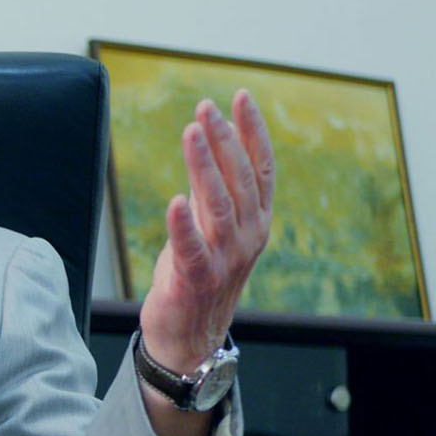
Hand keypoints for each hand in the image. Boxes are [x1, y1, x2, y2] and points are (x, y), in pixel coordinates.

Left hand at [138, 89, 274, 374]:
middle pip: (241, 179)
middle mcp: (248, 237)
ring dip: (205, 166)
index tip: (241, 97)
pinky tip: (174, 200)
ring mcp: (226, 260)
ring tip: (191, 133)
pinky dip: (183, 224)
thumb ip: (212, 193)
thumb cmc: (198, 277)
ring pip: (219, 205)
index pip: (262, 168)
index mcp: (256, 221)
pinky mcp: (196, 280)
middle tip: (205, 108)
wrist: (190, 338)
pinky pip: (191, 248)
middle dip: (224, 139)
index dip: (253, 131)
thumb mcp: (209, 228)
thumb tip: (207, 149)